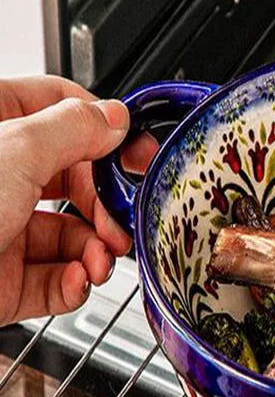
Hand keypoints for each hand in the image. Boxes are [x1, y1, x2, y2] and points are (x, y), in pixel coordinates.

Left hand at [0, 76, 157, 322]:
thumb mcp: (13, 152)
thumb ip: (74, 129)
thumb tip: (114, 117)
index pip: (63, 113)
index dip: (106, 131)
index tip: (138, 153)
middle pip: (77, 180)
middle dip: (107, 204)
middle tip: (123, 219)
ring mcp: (1, 232)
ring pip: (72, 234)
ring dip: (97, 250)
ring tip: (101, 260)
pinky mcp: (4, 282)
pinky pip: (56, 279)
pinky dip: (75, 283)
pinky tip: (78, 281)